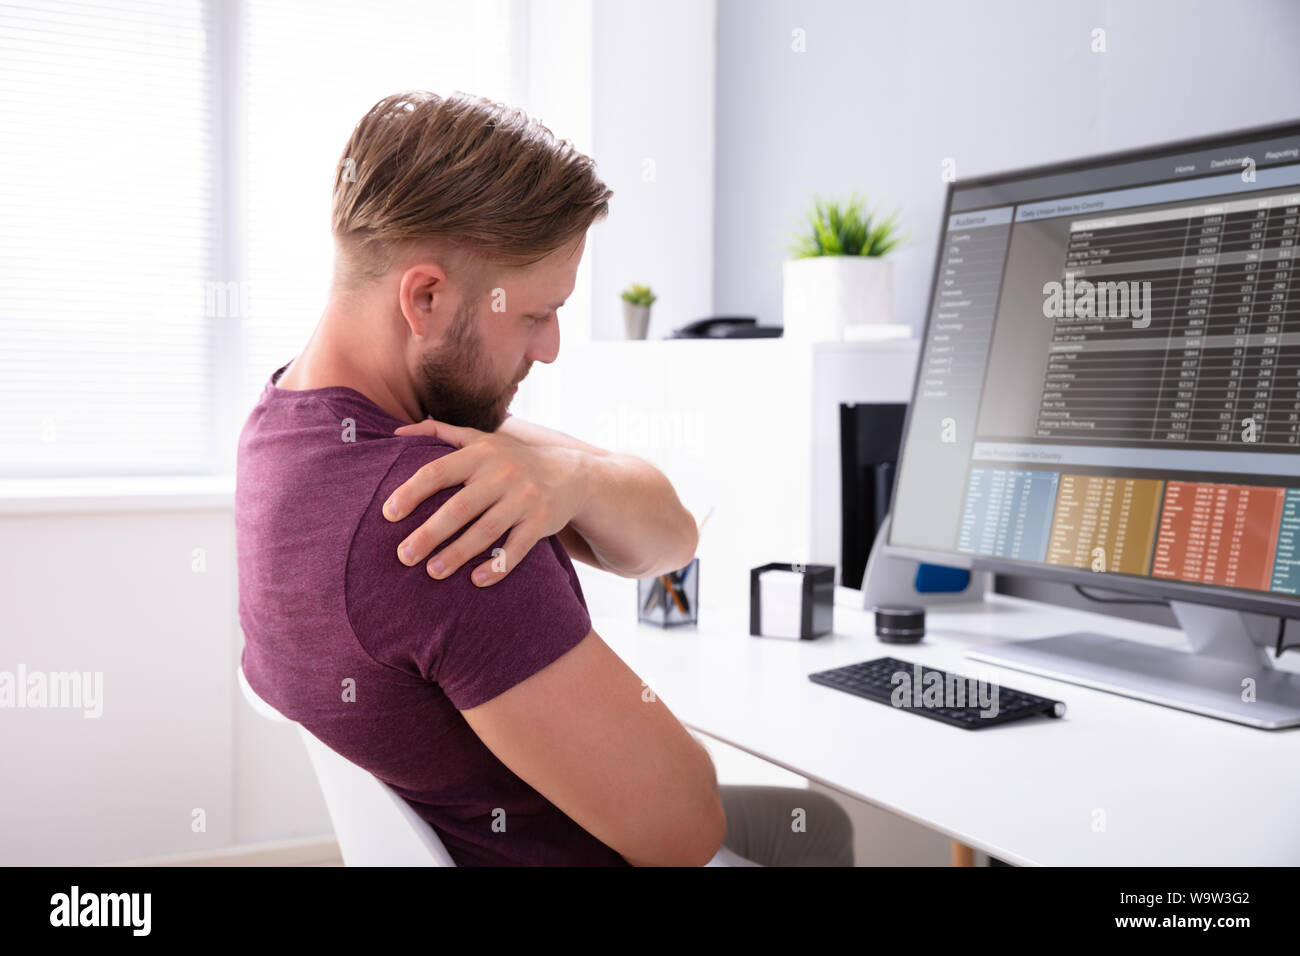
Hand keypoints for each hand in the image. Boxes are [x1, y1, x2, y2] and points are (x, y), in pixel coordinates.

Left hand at [384, 419, 588, 585]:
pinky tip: (475, 580)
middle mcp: (503, 473)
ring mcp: (524, 498)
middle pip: (459, 507)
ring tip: (432, 572)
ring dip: (456, 554)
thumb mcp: (480, 438)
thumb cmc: (511, 458)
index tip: (388, 515)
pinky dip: (497, 566)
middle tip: (403, 556)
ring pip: (485, 531)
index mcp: (480, 453)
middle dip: (428, 534)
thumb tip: (394, 435)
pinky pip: (516, 548)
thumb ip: (438, 433)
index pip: (438, 471)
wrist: (570, 473)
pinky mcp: (542, 521)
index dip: (411, 493)